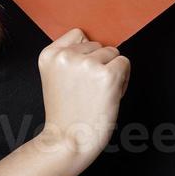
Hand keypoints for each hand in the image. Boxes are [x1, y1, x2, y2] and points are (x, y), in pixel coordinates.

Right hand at [35, 27, 128, 174]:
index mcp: (49, 55)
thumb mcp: (55, 76)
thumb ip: (68, 56)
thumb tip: (95, 40)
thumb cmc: (67, 113)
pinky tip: (110, 95)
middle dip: (99, 64)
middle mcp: (66, 56)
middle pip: (97, 44)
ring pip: (112, 52)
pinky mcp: (108, 75)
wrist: (69, 141)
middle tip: (89, 90)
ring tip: (98, 93)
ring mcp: (87, 65)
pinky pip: (124, 63)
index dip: (85, 54)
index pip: (78, 34)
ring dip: (111, 71)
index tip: (78, 77)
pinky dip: (123, 79)